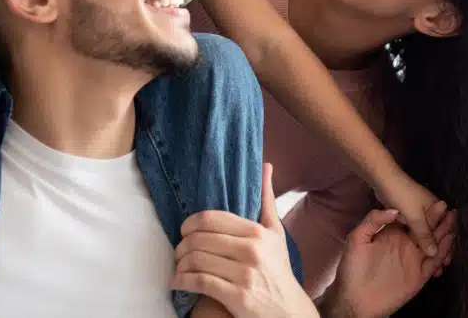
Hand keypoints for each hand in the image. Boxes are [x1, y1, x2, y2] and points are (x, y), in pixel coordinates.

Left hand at [173, 164, 317, 317]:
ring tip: (178, 266)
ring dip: (180, 264)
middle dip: (182, 246)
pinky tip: (177, 282)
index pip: (210, 219)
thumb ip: (266, 199)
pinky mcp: (238, 297)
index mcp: (257, 232)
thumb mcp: (276, 233)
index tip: (184, 231)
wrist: (289, 311)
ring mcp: (245, 274)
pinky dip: (182, 281)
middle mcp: (252, 250)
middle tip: (178, 251)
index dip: (190, 224)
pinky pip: (200, 282)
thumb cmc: (279, 270)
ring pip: (197, 260)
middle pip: (199, 239)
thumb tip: (265, 165)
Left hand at [323, 204, 456, 317]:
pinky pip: (433, 262)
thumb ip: (373, 220)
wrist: (354, 297)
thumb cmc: (352, 266)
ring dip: (444, 235)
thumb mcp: (358, 238)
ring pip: (433, 246)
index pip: (413, 221)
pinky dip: (442, 253)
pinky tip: (448, 242)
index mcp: (393, 234)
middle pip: (427, 231)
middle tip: (453, 212)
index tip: (440, 204)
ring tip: (454, 224)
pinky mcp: (418, 276)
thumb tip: (393, 211)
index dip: (426, 213)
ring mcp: (413, 260)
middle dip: (440, 222)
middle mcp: (405, 245)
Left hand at [372, 166, 443, 259]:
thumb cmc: (402, 196)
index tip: (446, 263)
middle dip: (439, 251)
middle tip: (439, 270)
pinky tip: (415, 255)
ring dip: (428, 248)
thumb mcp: (415, 216)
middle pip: (437, 234)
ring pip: (425, 235)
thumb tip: (434, 253)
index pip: (447, 231)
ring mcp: (418, 213)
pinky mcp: (407, 216)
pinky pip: (415, 233)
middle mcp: (430, 212)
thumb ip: (424, 235)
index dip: (446, 247)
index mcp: (437, 209)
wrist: (383, 180)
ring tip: (429, 266)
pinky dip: (417, 243)